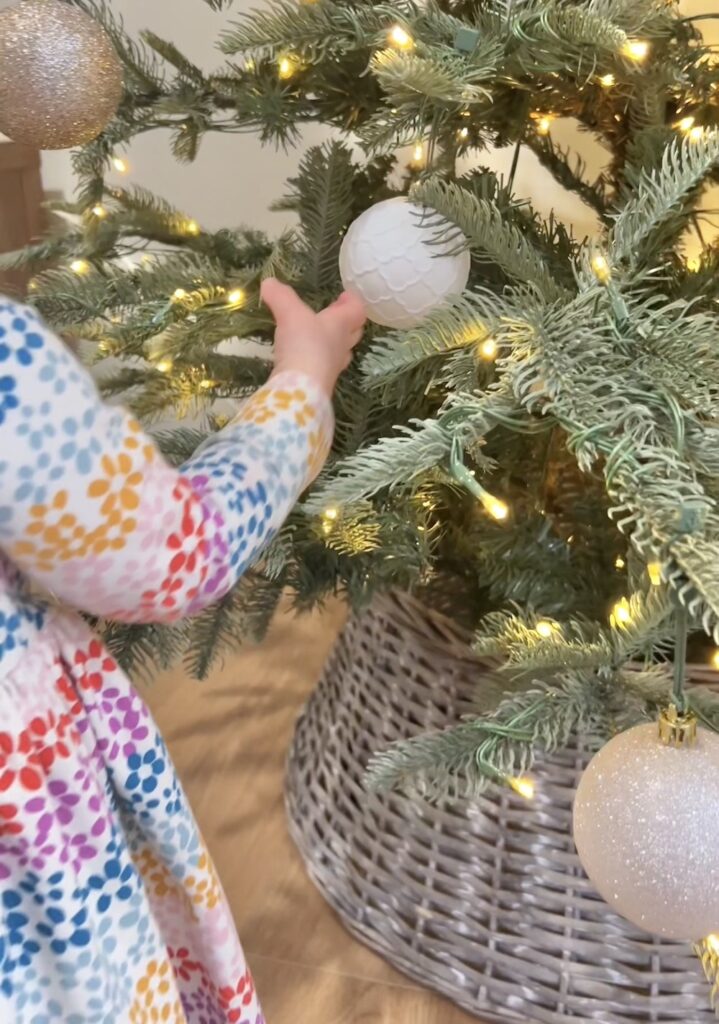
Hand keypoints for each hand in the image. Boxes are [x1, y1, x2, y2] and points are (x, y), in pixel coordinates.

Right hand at [261, 278, 365, 395]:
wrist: (301, 388)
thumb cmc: (304, 344)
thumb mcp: (290, 314)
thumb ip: (280, 297)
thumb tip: (268, 282)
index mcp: (340, 326)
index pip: (357, 311)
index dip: (353, 301)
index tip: (344, 295)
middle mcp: (341, 347)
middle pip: (353, 333)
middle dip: (345, 322)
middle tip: (333, 313)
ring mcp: (332, 367)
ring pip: (340, 352)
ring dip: (333, 342)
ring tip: (318, 335)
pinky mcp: (319, 382)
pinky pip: (324, 367)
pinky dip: (317, 359)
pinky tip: (303, 357)